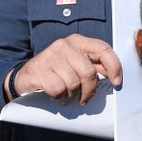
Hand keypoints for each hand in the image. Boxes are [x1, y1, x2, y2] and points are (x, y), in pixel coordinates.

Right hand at [6, 34, 121, 104]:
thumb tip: (114, 76)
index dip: (114, 67)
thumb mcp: (75, 63)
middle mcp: (65, 45)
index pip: (103, 49)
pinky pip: (59, 89)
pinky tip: (55, 95)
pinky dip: (59, 97)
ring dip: (72, 95)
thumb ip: (94, 66)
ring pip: (74, 83)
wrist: (25, 77)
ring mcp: (51, 56)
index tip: (116, 82)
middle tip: (84, 98)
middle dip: (89, 90)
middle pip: (88, 72)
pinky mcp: (40, 70)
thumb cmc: (55, 71)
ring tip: (66, 95)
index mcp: (78, 41)